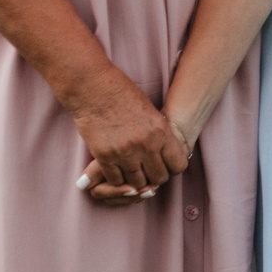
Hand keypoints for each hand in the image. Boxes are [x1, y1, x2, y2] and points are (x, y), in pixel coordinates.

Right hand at [63, 66, 176, 203]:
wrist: (93, 88)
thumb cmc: (122, 94)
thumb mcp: (150, 112)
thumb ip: (159, 134)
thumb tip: (165, 154)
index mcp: (162, 131)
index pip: (178, 165)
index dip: (171, 168)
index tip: (163, 165)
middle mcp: (146, 144)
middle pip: (159, 178)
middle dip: (153, 177)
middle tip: (146, 171)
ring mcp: (125, 152)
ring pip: (137, 183)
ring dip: (134, 181)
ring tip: (130, 172)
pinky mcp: (105, 156)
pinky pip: (116, 181)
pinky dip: (116, 179)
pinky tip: (116, 171)